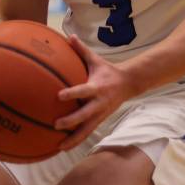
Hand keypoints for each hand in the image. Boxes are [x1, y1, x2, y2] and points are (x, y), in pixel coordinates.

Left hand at [54, 35, 136, 150]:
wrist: (129, 84)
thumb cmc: (107, 70)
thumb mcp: (96, 59)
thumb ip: (81, 50)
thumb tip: (69, 36)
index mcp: (97, 87)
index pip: (83, 91)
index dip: (72, 94)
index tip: (59, 96)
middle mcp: (99, 103)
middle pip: (85, 115)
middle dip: (71, 121)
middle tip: (55, 125)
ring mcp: (100, 114)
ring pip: (86, 130)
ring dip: (73, 139)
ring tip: (59, 147)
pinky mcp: (100, 121)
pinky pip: (87, 133)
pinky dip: (77, 140)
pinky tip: (64, 147)